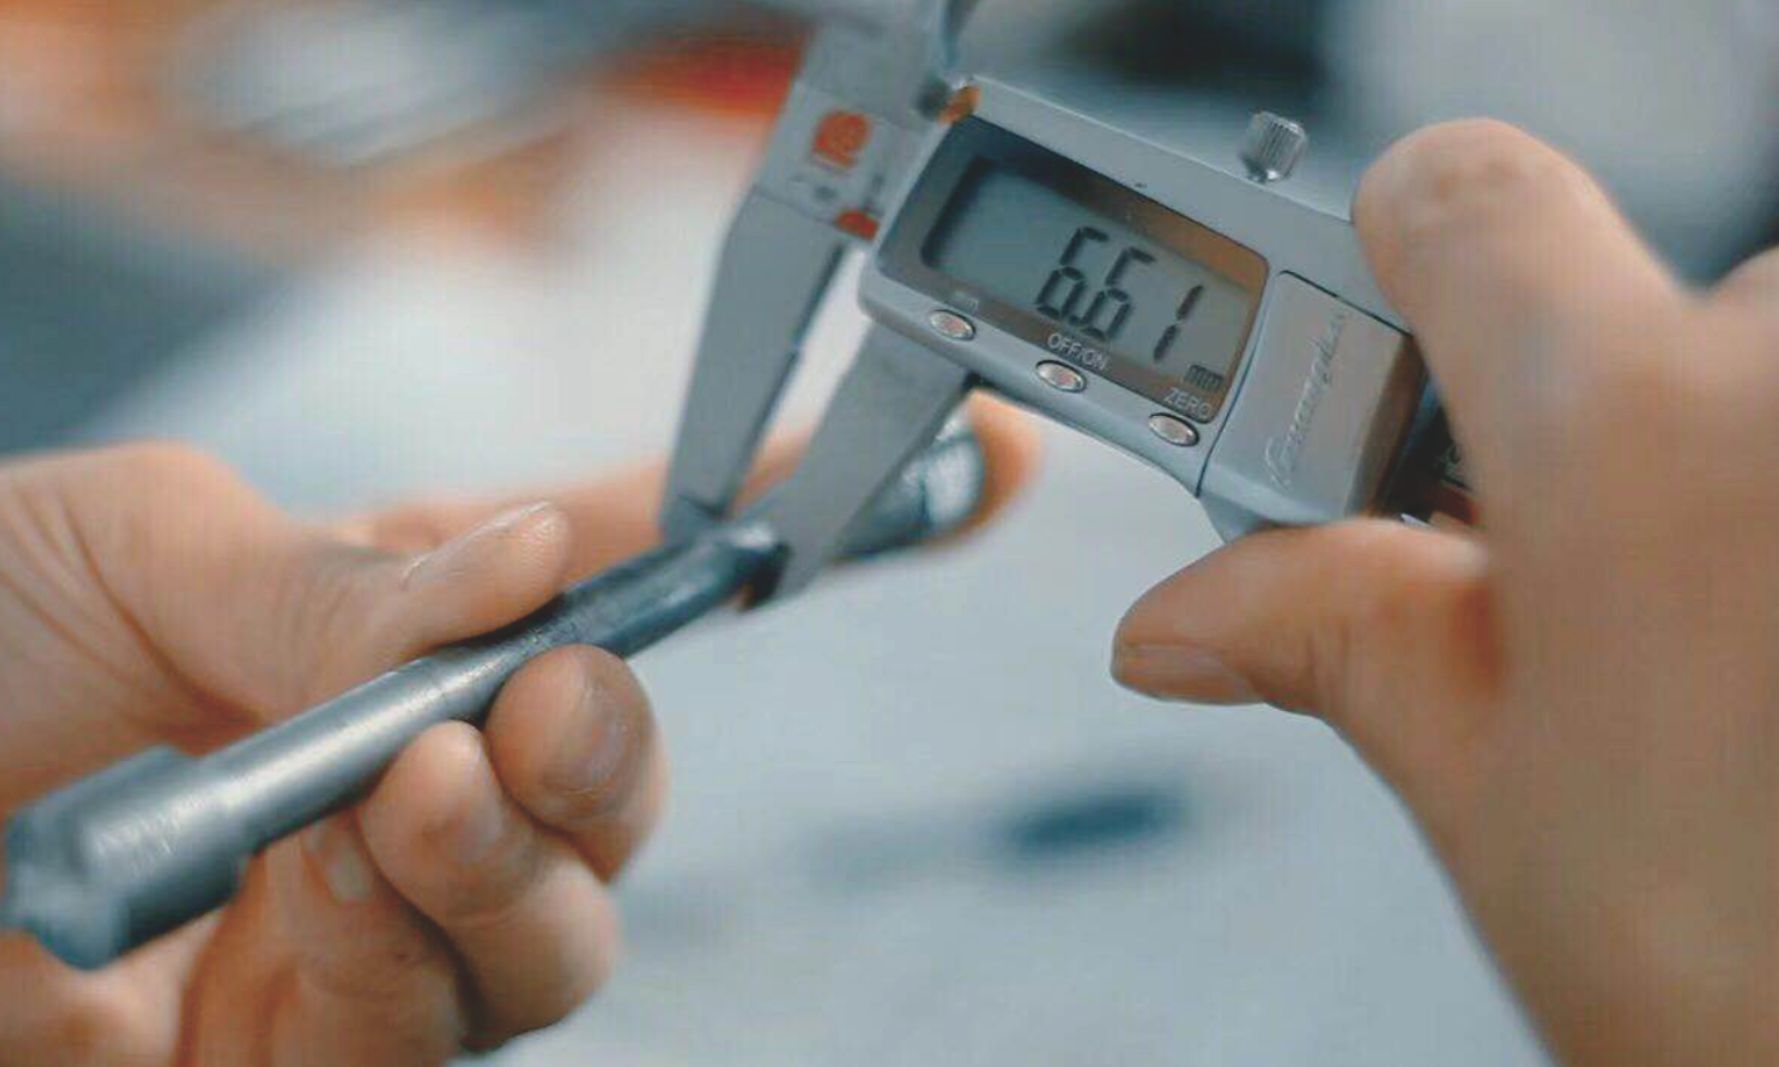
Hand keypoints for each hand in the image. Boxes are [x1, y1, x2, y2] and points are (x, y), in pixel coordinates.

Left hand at [0, 399, 1038, 1065]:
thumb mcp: (138, 546)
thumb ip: (347, 574)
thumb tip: (533, 561)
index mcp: (389, 638)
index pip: (622, 587)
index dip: (777, 540)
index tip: (955, 466)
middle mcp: (403, 796)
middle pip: (610, 805)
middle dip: (622, 752)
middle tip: (555, 702)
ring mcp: (358, 943)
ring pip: (555, 942)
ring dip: (518, 860)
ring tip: (417, 789)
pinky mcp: (303, 1066)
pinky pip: (431, 1039)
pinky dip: (418, 953)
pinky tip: (344, 884)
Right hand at [1113, 120, 1778, 1065]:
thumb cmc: (1769, 990)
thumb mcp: (1495, 803)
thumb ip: (1335, 635)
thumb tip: (1194, 611)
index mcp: (1635, 433)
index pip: (1463, 198)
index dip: (1390, 264)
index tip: (1371, 354)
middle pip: (1628, 303)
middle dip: (1566, 431)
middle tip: (1545, 591)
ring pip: (1763, 371)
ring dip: (1710, 473)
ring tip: (1702, 656)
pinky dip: (1778, 501)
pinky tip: (1770, 644)